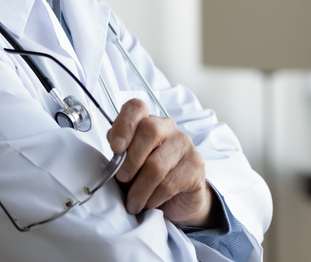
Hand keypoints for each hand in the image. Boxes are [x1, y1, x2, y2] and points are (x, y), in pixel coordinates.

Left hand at [106, 98, 214, 226]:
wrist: (177, 200)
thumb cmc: (147, 179)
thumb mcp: (127, 165)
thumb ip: (119, 155)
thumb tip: (115, 156)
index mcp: (147, 121)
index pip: (136, 108)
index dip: (124, 124)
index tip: (115, 148)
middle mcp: (168, 127)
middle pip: (149, 130)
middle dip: (130, 160)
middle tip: (123, 180)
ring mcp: (184, 144)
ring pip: (157, 165)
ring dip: (139, 189)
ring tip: (133, 203)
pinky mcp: (196, 165)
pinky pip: (168, 184)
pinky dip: (153, 198)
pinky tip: (150, 203)